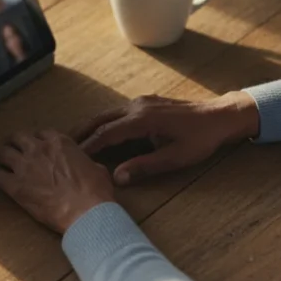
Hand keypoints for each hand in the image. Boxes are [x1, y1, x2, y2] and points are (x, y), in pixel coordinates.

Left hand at [0, 130, 115, 233]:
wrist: (86, 212)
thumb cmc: (96, 192)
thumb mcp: (97, 169)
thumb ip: (86, 163)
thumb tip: (89, 167)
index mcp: (59, 142)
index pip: (41, 133)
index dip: (35, 139)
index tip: (34, 145)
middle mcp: (39, 149)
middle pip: (17, 138)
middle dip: (12, 142)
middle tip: (9, 149)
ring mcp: (25, 166)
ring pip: (2, 153)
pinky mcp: (15, 186)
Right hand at [77, 92, 259, 185]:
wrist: (220, 116)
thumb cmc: (200, 140)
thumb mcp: (174, 158)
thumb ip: (144, 167)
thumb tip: (116, 177)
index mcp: (142, 119)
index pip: (106, 133)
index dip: (88, 146)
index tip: (71, 157)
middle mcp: (138, 106)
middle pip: (101, 119)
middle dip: (81, 132)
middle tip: (61, 145)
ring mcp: (142, 102)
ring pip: (108, 114)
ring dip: (91, 126)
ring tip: (75, 140)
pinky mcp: (147, 103)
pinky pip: (119, 112)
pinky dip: (105, 123)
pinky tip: (101, 133)